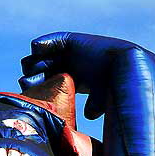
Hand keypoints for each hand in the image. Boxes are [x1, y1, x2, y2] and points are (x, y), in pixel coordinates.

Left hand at [19, 32, 145, 118]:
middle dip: (33, 76)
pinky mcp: (71, 40)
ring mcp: (70, 52)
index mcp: (75, 80)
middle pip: (42, 70)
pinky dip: (41, 46)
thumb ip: (93, 107)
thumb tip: (89, 115)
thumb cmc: (115, 87)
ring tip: (33, 68)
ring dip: (35, 62)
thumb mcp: (100, 101)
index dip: (38, 87)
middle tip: (28, 82)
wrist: (126, 67)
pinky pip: (49, 41)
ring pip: (43, 57)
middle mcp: (71, 65)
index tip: (31, 93)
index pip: (49, 83)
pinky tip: (39, 52)